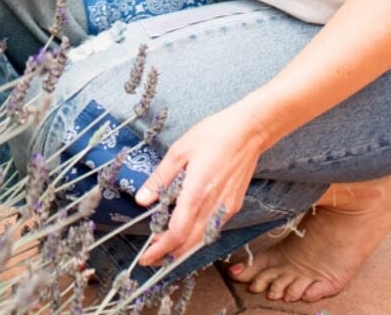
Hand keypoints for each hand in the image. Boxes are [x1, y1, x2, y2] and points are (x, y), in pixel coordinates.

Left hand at [133, 104, 266, 267]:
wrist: (248, 132)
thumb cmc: (212, 135)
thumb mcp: (179, 150)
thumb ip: (160, 178)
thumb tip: (142, 200)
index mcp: (197, 190)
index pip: (178, 231)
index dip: (161, 248)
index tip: (147, 256)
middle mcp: (213, 205)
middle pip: (189, 242)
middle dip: (168, 254)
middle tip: (151, 258)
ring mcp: (226, 208)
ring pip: (202, 239)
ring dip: (183, 248)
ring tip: (164, 247)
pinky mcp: (233, 206)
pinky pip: (213, 229)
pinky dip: (197, 237)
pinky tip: (186, 230)